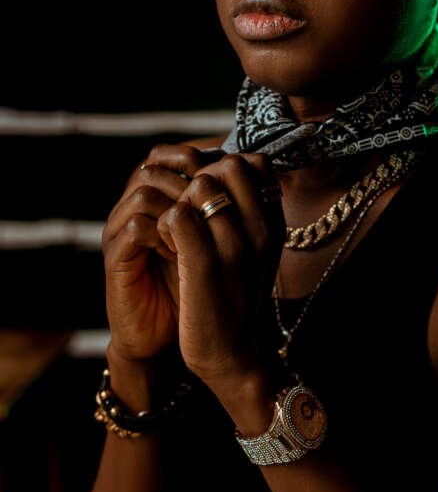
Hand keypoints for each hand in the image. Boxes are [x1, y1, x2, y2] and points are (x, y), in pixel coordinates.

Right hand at [102, 144, 221, 360]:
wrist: (171, 336)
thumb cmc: (201, 287)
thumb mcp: (224, 242)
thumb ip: (235, 206)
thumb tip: (266, 170)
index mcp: (164, 198)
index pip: (177, 155)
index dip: (206, 161)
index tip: (236, 186)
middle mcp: (139, 207)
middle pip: (156, 164)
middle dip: (194, 184)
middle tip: (220, 210)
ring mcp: (122, 228)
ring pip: (145, 191)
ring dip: (179, 210)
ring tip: (201, 236)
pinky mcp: (116, 256)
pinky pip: (135, 227)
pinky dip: (164, 236)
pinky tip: (182, 253)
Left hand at [155, 152, 285, 397]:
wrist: (237, 358)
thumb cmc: (239, 305)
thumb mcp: (257, 257)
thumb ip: (250, 220)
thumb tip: (229, 181)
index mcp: (274, 225)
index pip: (256, 164)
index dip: (225, 170)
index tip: (210, 199)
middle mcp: (259, 228)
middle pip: (229, 165)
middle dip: (202, 179)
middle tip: (189, 211)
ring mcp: (233, 244)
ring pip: (201, 185)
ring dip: (180, 201)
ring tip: (175, 231)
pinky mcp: (203, 263)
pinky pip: (177, 214)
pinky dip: (164, 223)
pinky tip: (166, 246)